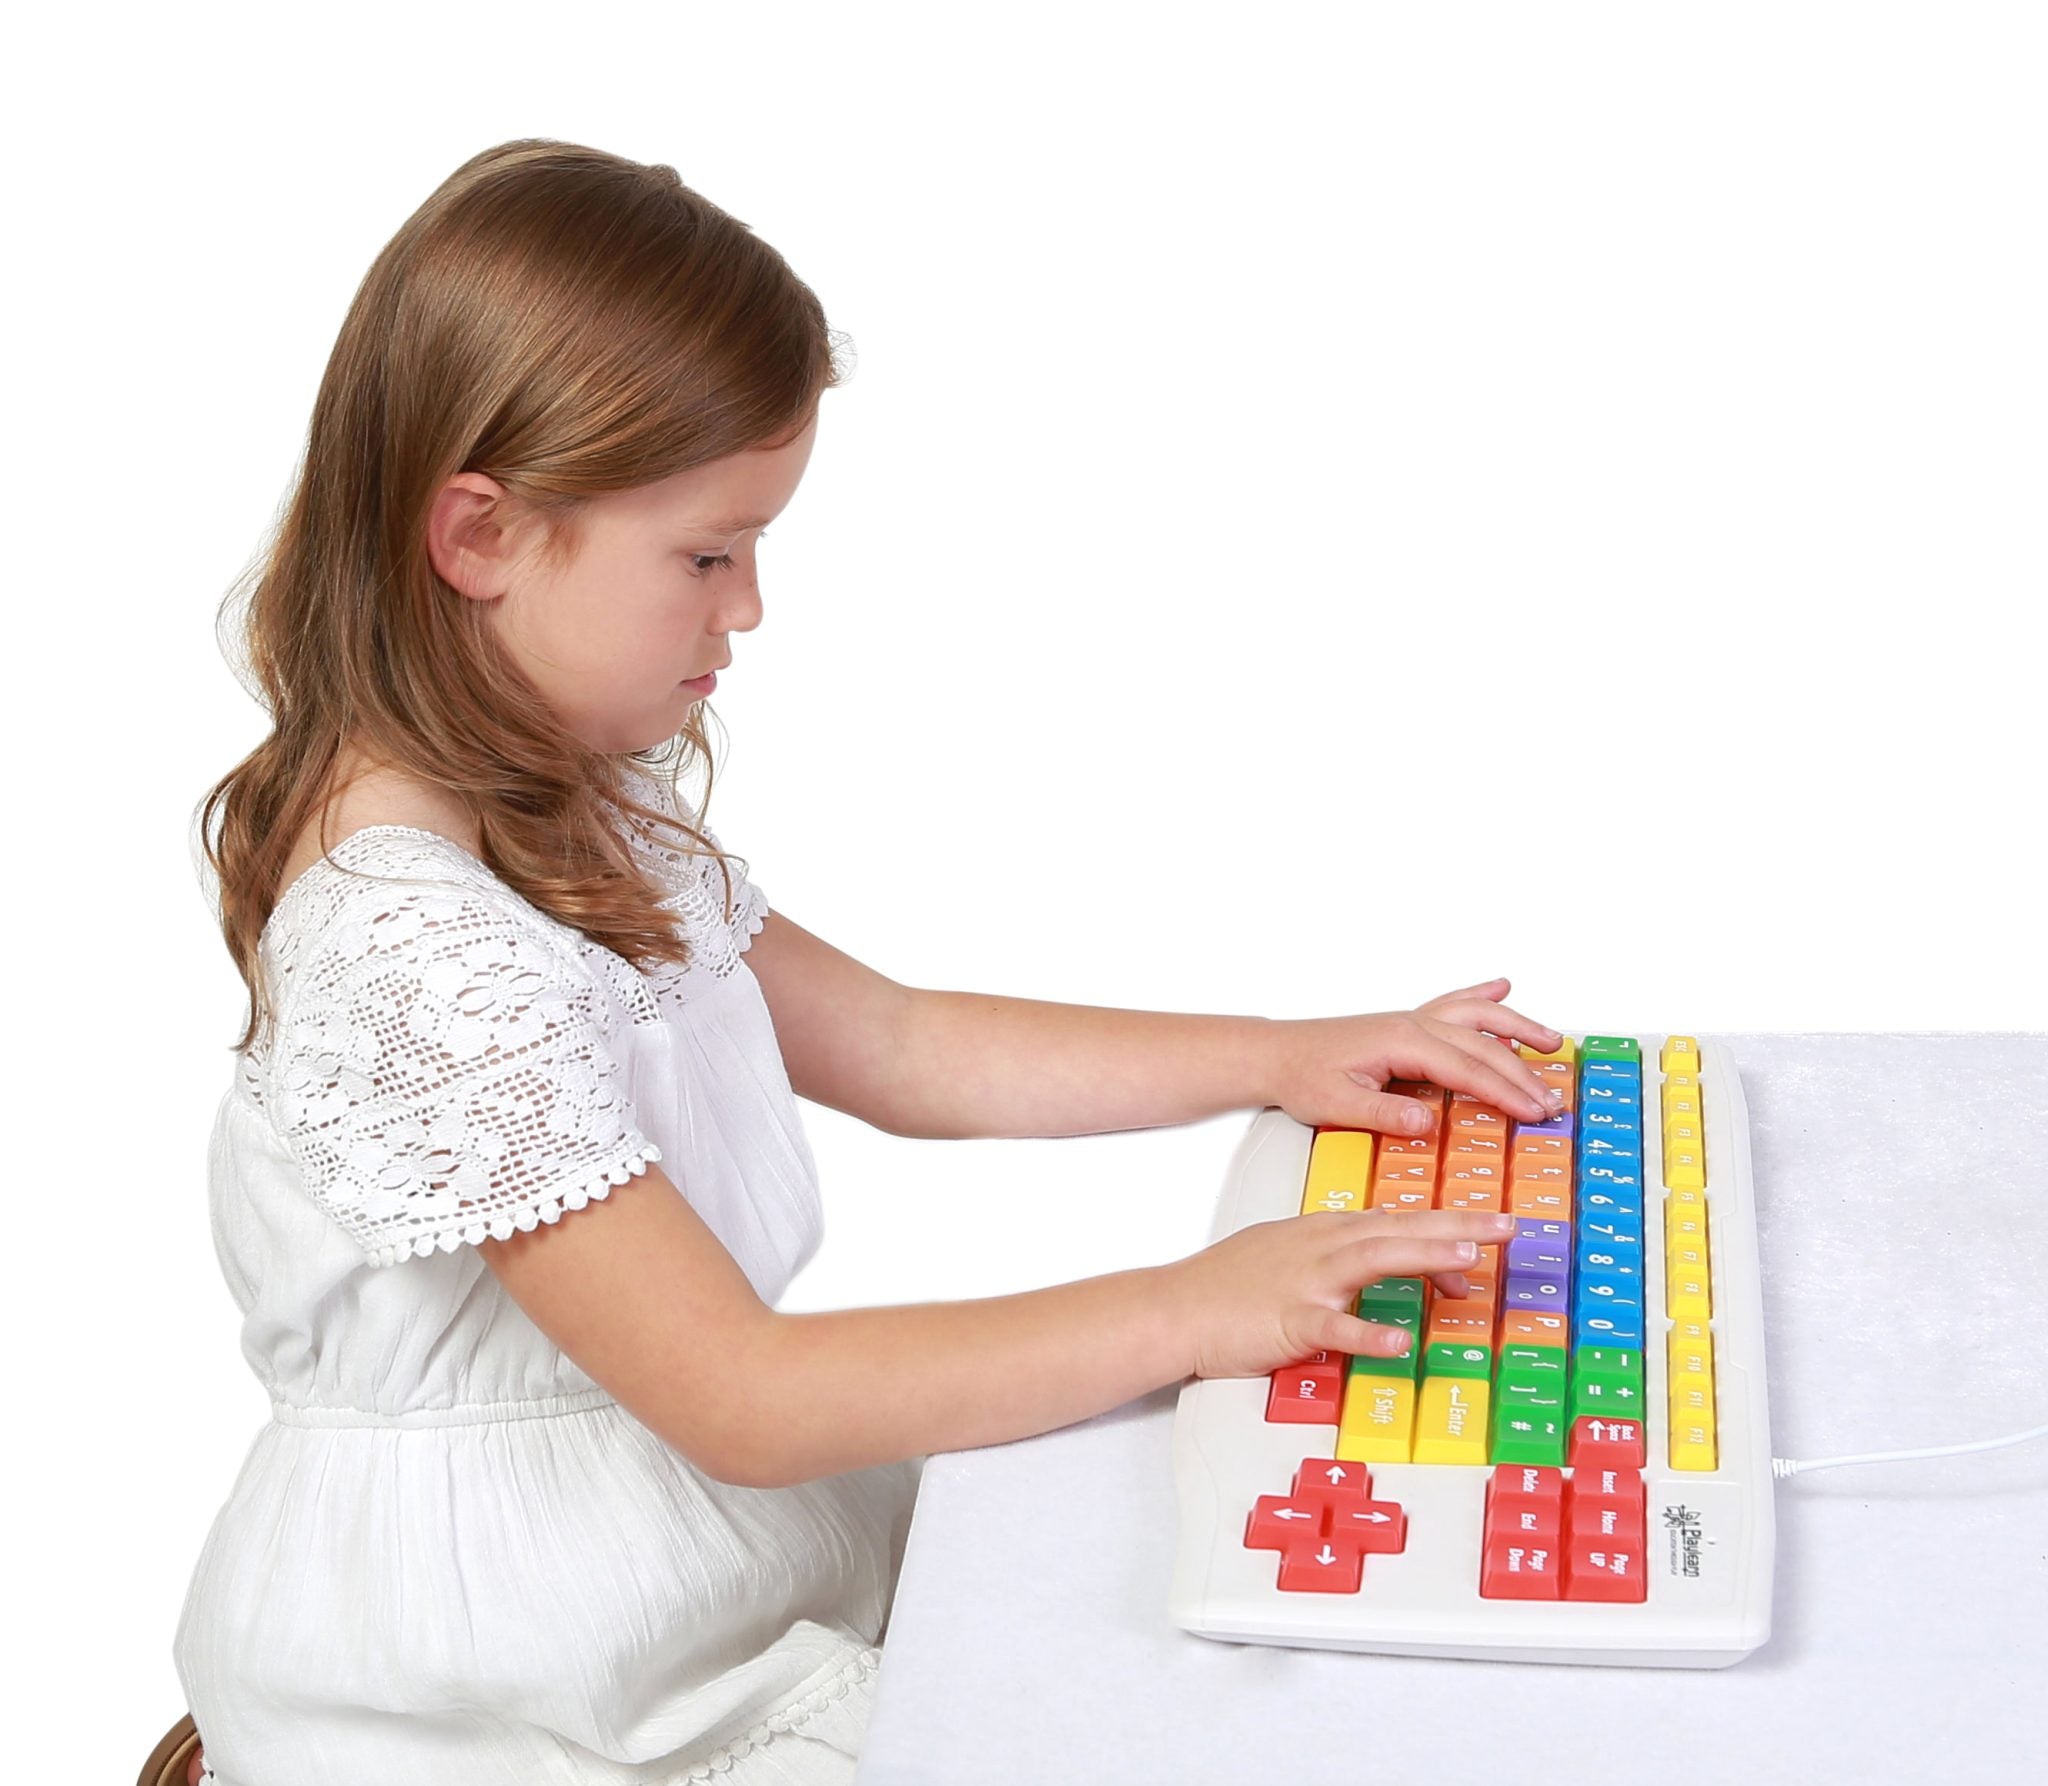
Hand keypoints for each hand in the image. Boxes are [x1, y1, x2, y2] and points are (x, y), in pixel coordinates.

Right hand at [1168, 1206, 1522, 1378]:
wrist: (1177, 1306)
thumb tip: (1386, 1262)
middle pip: (1400, 1229)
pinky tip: (1400, 1339)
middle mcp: (1322, 1248)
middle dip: (1458, 1226)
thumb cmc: (1228, 1284)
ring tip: (1470, 1260)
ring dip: (1425, 1257)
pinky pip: (1335, 1327)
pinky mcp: (1290, 1320)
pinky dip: (1368, 1330)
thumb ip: (1340, 1256)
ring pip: (1375, 1260)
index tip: (1492, 1228)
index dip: (1448, 1224)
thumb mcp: (1288, 1253)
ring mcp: (1307, 1281)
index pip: (1398, 1221)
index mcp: (1325, 1232)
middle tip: (1508, 1227)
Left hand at [1260, 976, 1565, 1135]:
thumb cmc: (1302, 1075)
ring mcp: (1411, 1021)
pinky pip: (1453, 1005)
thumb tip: (1425, 1123)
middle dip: (1522, 1073)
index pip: (1468, 1070)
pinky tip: (1501, 988)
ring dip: (1516, 1028)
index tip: (1534, 1112)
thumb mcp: (1337, 1103)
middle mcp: (1413, 1025)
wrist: (1276, 1054)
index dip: (1505, 1093)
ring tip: (1551, 1041)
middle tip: (1553, 1100)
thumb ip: (1383, 1114)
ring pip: (1476, 1018)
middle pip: (1482, 1046)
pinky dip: (1480, 996)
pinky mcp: (1406, 1025)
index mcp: (1403, 1042)